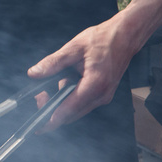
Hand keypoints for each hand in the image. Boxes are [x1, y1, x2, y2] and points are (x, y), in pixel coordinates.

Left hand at [28, 15, 136, 132]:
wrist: (126, 35)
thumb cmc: (105, 39)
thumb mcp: (74, 47)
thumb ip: (53, 62)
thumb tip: (34, 73)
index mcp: (95, 84)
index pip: (68, 110)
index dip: (51, 119)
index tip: (39, 126)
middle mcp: (101, 95)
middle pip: (71, 115)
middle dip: (53, 110)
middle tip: (40, 97)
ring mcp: (104, 97)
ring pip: (76, 111)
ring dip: (61, 105)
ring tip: (49, 90)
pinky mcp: (103, 95)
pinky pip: (82, 105)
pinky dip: (70, 100)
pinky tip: (65, 85)